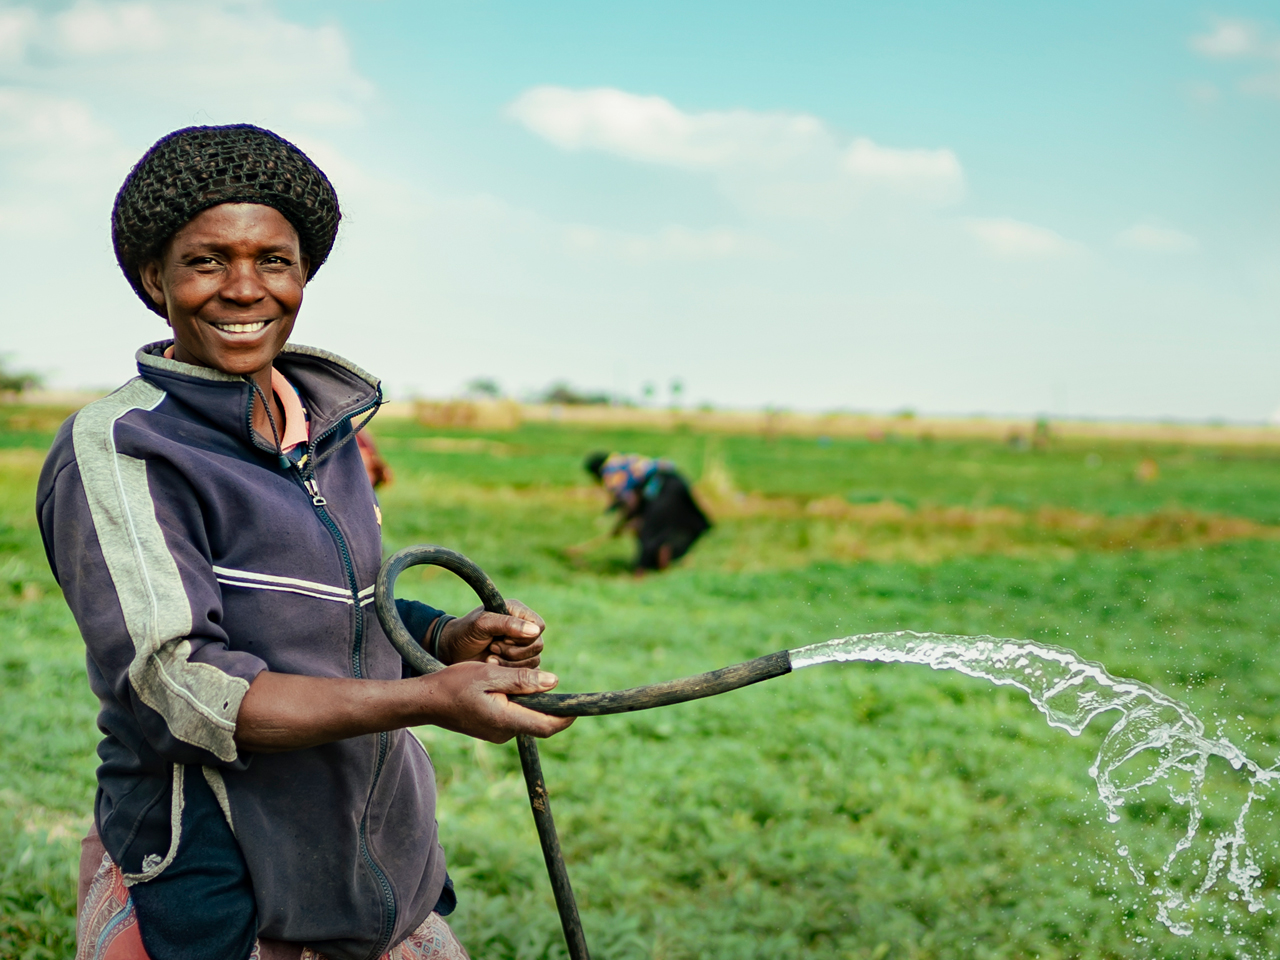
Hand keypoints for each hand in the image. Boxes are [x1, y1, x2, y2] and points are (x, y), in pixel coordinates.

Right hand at [420, 661, 573, 742]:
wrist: (426, 701)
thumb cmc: (455, 684)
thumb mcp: (489, 674)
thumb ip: (522, 681)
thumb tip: (555, 683)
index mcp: (506, 720)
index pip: (547, 726)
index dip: (567, 716)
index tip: (579, 704)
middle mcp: (505, 733)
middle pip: (539, 720)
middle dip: (547, 702)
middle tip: (544, 678)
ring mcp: (498, 733)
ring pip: (526, 716)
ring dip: (529, 700)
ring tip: (510, 678)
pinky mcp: (493, 729)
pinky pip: (514, 716)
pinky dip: (516, 702)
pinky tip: (501, 686)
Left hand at [439, 599, 544, 667]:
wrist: (451, 652)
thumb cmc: (465, 633)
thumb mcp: (482, 624)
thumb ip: (508, 624)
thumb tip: (535, 631)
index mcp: (517, 612)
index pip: (539, 626)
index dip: (524, 636)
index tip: (502, 638)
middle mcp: (523, 628)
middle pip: (538, 645)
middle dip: (514, 651)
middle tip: (493, 648)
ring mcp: (521, 647)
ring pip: (534, 660)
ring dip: (510, 663)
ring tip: (490, 658)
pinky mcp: (518, 663)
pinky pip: (528, 672)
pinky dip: (510, 672)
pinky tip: (493, 666)